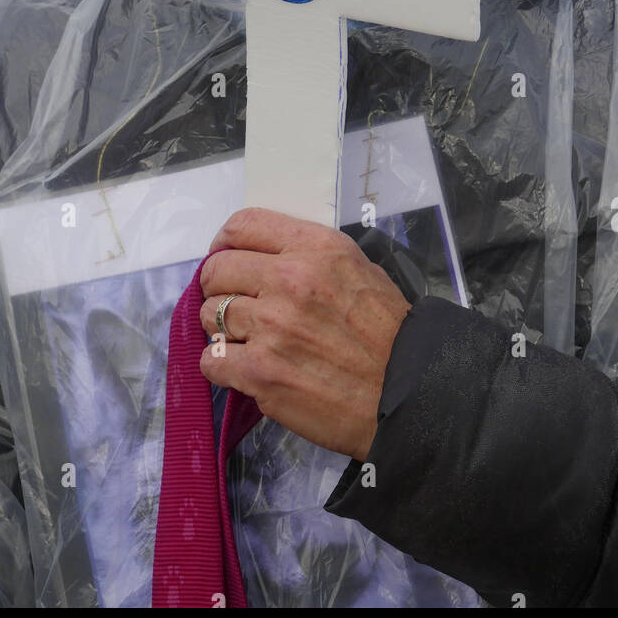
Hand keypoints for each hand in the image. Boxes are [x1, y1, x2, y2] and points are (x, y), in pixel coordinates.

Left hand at [199, 207, 410, 460]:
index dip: (224, 243)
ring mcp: (271, 326)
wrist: (407, 392)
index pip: (243, 225)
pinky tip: (242, 369)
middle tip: (235, 306)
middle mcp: (289, 279)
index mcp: (315, 248)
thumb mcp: (359, 268)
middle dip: (219, 288)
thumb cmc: (388, 332)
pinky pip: (211, 360)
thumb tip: (266, 260)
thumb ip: (310, 258)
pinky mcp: (260, 372)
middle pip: (217, 270)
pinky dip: (221, 366)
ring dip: (222, 328)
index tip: (224, 258)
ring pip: (210, 315)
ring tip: (246, 341)